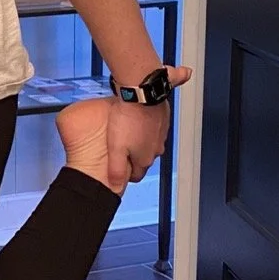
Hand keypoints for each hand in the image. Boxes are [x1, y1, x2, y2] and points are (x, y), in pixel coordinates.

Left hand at [106, 65, 192, 186]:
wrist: (141, 92)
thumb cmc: (127, 118)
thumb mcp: (115, 148)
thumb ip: (117, 169)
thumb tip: (115, 187)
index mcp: (145, 157)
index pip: (138, 175)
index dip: (127, 173)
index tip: (119, 166)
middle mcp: (157, 147)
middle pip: (144, 157)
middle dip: (133, 155)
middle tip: (120, 145)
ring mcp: (161, 133)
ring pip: (150, 141)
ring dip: (141, 139)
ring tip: (127, 130)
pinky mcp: (163, 118)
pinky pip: (154, 126)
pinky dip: (147, 124)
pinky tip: (137, 117)